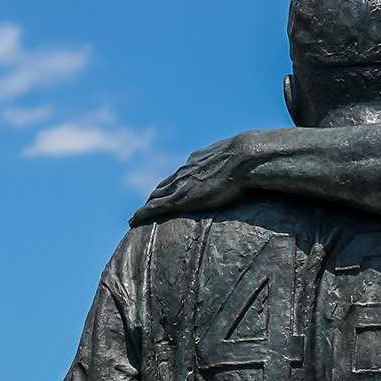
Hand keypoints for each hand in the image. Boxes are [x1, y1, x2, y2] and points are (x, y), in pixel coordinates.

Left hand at [131, 133, 257, 224]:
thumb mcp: (239, 160)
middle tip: (150, 206)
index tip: (168, 192)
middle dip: (156, 195)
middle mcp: (185, 172)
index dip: (172, 184)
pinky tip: (132, 221)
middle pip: (164, 185)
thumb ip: (236, 165)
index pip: (180, 175)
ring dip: (147, 204)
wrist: (242, 159)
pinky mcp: (180, 198)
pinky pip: (154, 208)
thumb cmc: (247, 159)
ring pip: (155, 196)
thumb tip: (248, 169)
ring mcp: (181, 184)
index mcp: (197, 161)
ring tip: (138, 216)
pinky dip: (141, 214)